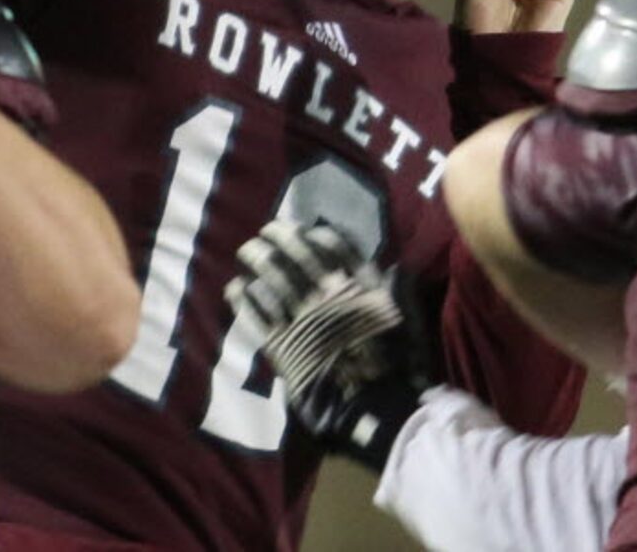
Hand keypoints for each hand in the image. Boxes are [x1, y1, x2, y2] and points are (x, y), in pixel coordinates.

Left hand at [226, 218, 426, 471]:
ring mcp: (301, 317)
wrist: (375, 408)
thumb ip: (393, 288)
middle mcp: (326, 293)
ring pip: (271, 275)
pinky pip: (254, 311)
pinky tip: (236, 287)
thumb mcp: (400, 318)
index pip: (331, 244)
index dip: (312, 233)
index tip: (301, 229)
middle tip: (266, 230)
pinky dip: (242, 296)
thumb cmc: (392, 364)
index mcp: (356, 285)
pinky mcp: (282, 342)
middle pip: (294, 251)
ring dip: (255, 257)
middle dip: (277, 235)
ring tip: (247, 250)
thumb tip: (391, 267)